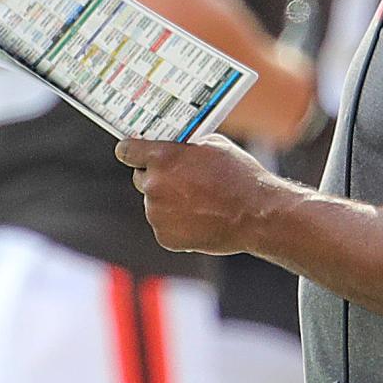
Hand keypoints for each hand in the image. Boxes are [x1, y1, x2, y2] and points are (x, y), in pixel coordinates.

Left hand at [115, 134, 286, 253]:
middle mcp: (154, 184)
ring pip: (155, 204)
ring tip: (199, 203)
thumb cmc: (239, 176)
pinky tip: (200, 219)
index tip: (133, 153)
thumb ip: (186, 146)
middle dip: (156, 178)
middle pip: (141, 178)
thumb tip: (176, 146)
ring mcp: (157, 213)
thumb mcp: (214, 145)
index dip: (131, 151)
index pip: (127, 150)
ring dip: (168, 202)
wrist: (256, 214)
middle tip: (181, 181)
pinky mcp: (165, 236)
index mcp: (162, 157)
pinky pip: (164, 226)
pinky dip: (176, 224)